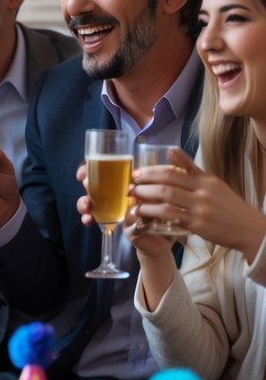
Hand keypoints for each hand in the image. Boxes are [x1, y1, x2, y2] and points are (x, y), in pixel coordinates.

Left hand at [130, 147, 265, 263]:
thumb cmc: (228, 206)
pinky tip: (145, 214)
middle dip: (145, 183)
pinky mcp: (198, 224)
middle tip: (131, 185)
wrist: (248, 229)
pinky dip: (154, 214)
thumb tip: (172, 151)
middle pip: (167, 182)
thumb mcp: (214, 184)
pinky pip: (171, 217)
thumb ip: (192, 170)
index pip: (173, 170)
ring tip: (134, 199)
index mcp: (206, 179)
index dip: (152, 171)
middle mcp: (202, 191)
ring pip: (166, 199)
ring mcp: (200, 208)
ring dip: (146, 198)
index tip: (137, 173)